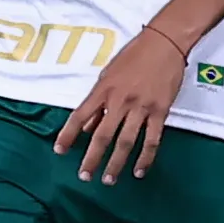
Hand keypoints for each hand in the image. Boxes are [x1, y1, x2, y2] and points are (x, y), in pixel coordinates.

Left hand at [54, 26, 189, 183]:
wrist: (164, 43)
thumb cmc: (134, 56)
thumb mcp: (108, 75)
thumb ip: (98, 102)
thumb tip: (89, 127)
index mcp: (103, 90)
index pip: (80, 116)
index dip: (68, 134)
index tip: (59, 150)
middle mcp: (119, 101)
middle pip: (102, 135)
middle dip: (91, 158)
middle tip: (84, 176)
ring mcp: (141, 107)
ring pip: (126, 142)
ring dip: (116, 163)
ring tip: (108, 179)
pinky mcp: (161, 111)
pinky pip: (152, 139)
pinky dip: (145, 158)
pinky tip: (139, 171)